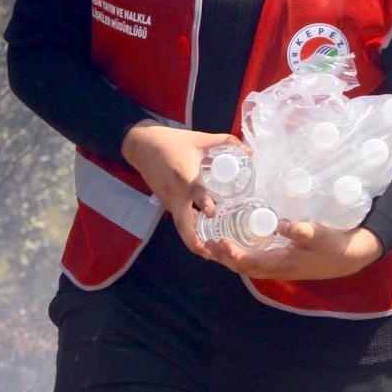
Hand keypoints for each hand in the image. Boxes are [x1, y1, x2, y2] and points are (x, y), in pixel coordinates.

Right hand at [120, 120, 244, 259]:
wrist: (142, 145)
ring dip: (193, 239)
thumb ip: (225, 142)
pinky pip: (179, 218)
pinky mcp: (165, 202)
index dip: (204, 202)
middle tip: (211, 253)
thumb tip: (249, 151)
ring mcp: (168, 200)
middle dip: (194, 241)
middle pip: (182, 223)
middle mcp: (175, 192)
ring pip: (181, 225)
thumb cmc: (172, 141)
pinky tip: (203, 236)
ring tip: (211, 252)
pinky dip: (189, 228)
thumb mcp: (199, 138)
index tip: (212, 213)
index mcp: (184, 175)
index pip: (195, 191)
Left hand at [206, 220, 385, 281]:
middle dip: (224, 258)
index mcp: (286, 264)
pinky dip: (242, 256)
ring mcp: (282, 268)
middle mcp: (280, 269)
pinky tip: (236, 245)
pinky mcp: (284, 263)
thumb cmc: (338, 245)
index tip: (220, 242)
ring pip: (249, 267)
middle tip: (206, 243)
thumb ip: (303, 231)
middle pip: (245, 268)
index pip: (252, 262)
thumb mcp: (323, 235)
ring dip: (230, 258)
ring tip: (213, 245)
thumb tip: (281, 224)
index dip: (233, 255)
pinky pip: (257, 262)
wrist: (353, 257)